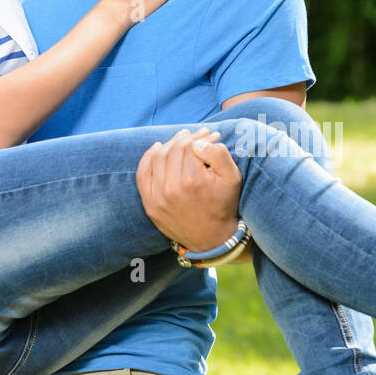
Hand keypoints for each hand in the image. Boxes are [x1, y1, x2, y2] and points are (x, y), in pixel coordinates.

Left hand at [135, 126, 241, 252]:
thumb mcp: (232, 178)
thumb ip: (219, 154)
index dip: (201, 137)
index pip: (191, 146)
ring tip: (181, 140)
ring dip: (169, 144)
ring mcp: (158, 197)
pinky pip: (143, 173)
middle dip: (186, 138)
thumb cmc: (223, 205)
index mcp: (194, 180)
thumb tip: (198, 142)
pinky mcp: (150, 205)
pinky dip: (148, 157)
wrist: (212, 239)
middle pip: (174, 149)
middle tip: (197, 135)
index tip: (210, 135)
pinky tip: (158, 149)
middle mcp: (172, 188)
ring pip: (158, 157)